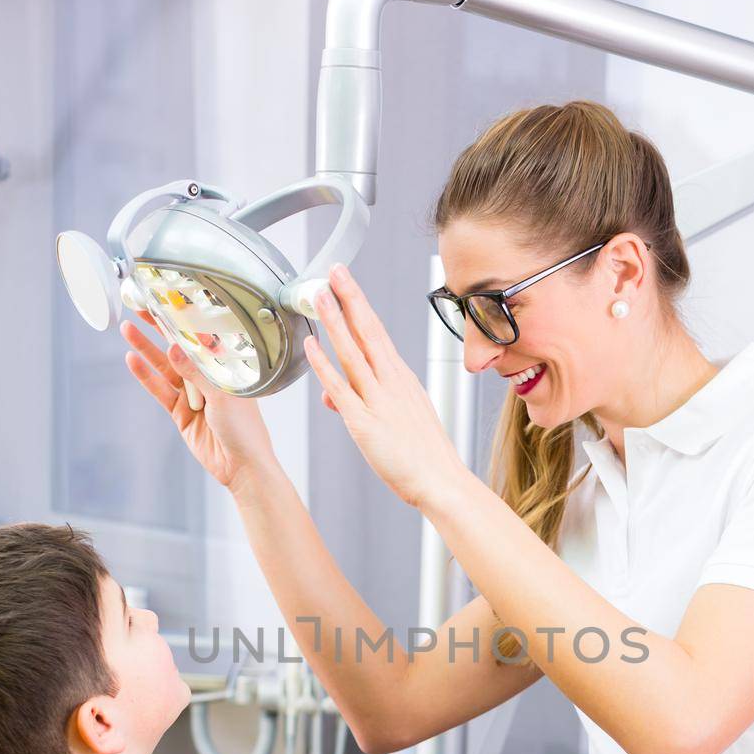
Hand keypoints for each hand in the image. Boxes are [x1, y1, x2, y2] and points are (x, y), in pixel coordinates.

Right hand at [121, 315, 275, 491]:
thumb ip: (196, 373)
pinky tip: (132, 360)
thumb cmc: (245, 430)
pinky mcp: (179, 412)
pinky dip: (146, 376)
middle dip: (159, 328)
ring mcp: (192, 394)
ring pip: (164, 367)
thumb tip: (174, 348)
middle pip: (178, 348)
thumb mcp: (222, 396)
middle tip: (140, 307)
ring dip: (146, 349)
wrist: (241, 466)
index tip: (166, 302)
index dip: (183, 320)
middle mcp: (207, 377)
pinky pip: (160, 390)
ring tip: (127, 330)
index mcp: (226, 368)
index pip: (201, 337)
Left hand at [304, 264, 469, 511]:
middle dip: (349, 298)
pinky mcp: (365, 423)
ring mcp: (379, 400)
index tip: (346, 283)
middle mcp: (392, 382)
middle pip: (368, 331)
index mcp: (402, 378)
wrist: (442, 481)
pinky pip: (341, 388)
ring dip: (335, 322)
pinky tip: (311, 347)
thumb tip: (332, 397)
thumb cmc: (424, 455)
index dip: (359, 305)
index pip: (377, 333)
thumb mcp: (396, 421)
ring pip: (353, 352)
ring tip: (320, 296)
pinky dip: (324, 365)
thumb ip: (364, 403)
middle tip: (333, 271)